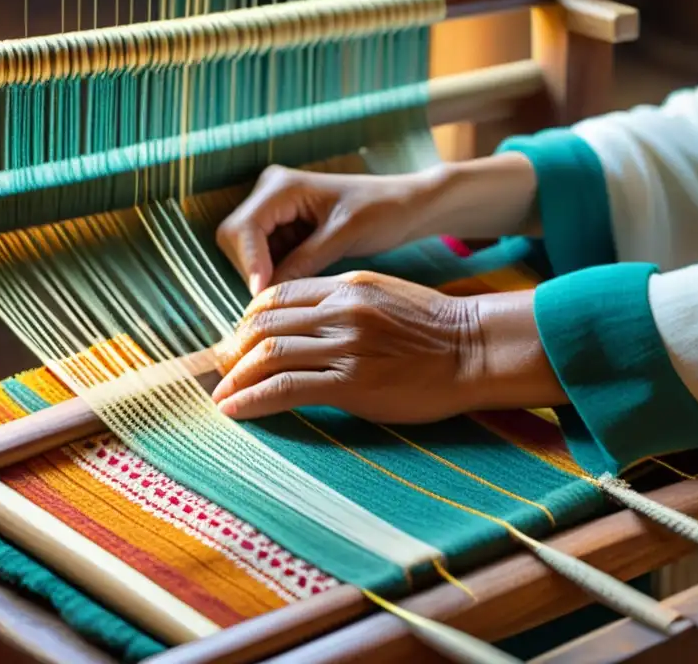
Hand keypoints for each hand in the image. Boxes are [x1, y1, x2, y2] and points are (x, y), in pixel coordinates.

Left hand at [211, 271, 481, 421]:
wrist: (476, 350)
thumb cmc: (437, 330)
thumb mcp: (386, 298)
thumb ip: (345, 304)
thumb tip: (308, 323)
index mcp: (347, 286)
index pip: (277, 295)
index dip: (247, 320)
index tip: (238, 341)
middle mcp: (340, 310)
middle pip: (264, 324)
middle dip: (233, 350)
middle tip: (220, 370)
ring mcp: (345, 345)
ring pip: (268, 355)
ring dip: (235, 378)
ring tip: (221, 396)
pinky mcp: (352, 382)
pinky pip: (286, 388)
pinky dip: (251, 400)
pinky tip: (234, 410)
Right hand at [216, 165, 436, 295]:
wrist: (405, 207)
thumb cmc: (382, 212)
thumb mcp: (343, 237)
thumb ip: (304, 262)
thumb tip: (266, 294)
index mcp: (282, 186)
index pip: (242, 229)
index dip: (249, 264)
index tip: (262, 296)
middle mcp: (270, 193)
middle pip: (235, 241)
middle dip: (252, 272)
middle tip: (281, 301)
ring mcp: (274, 212)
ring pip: (246, 254)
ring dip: (265, 276)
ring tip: (298, 292)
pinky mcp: (283, 230)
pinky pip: (265, 259)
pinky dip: (276, 275)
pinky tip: (301, 285)